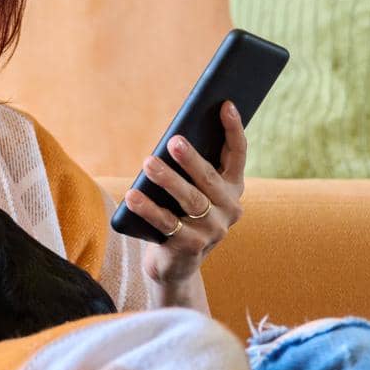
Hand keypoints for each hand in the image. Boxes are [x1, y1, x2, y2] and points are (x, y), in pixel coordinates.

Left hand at [125, 100, 247, 287]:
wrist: (175, 265)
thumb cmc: (178, 215)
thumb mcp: (188, 190)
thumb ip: (187, 169)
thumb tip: (171, 137)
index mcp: (232, 188)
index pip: (237, 154)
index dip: (233, 129)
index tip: (226, 104)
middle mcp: (228, 209)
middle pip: (209, 178)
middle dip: (191, 158)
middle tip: (174, 140)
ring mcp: (212, 230)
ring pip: (190, 201)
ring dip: (168, 180)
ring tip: (148, 163)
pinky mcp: (190, 247)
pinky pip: (166, 224)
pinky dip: (148, 209)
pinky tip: (132, 195)